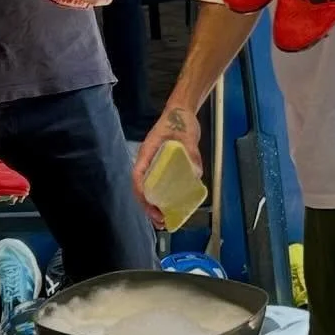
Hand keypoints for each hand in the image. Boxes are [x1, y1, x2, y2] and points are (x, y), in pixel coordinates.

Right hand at [133, 103, 201, 229]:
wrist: (182, 112)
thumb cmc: (180, 120)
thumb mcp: (187, 134)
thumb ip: (191, 151)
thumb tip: (196, 172)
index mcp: (148, 152)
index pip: (138, 175)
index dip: (141, 192)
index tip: (149, 204)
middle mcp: (148, 161)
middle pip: (142, 187)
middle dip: (147, 206)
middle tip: (159, 220)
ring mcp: (155, 164)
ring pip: (149, 189)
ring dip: (153, 206)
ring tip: (162, 221)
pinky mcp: (163, 167)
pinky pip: (159, 185)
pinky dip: (162, 198)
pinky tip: (170, 209)